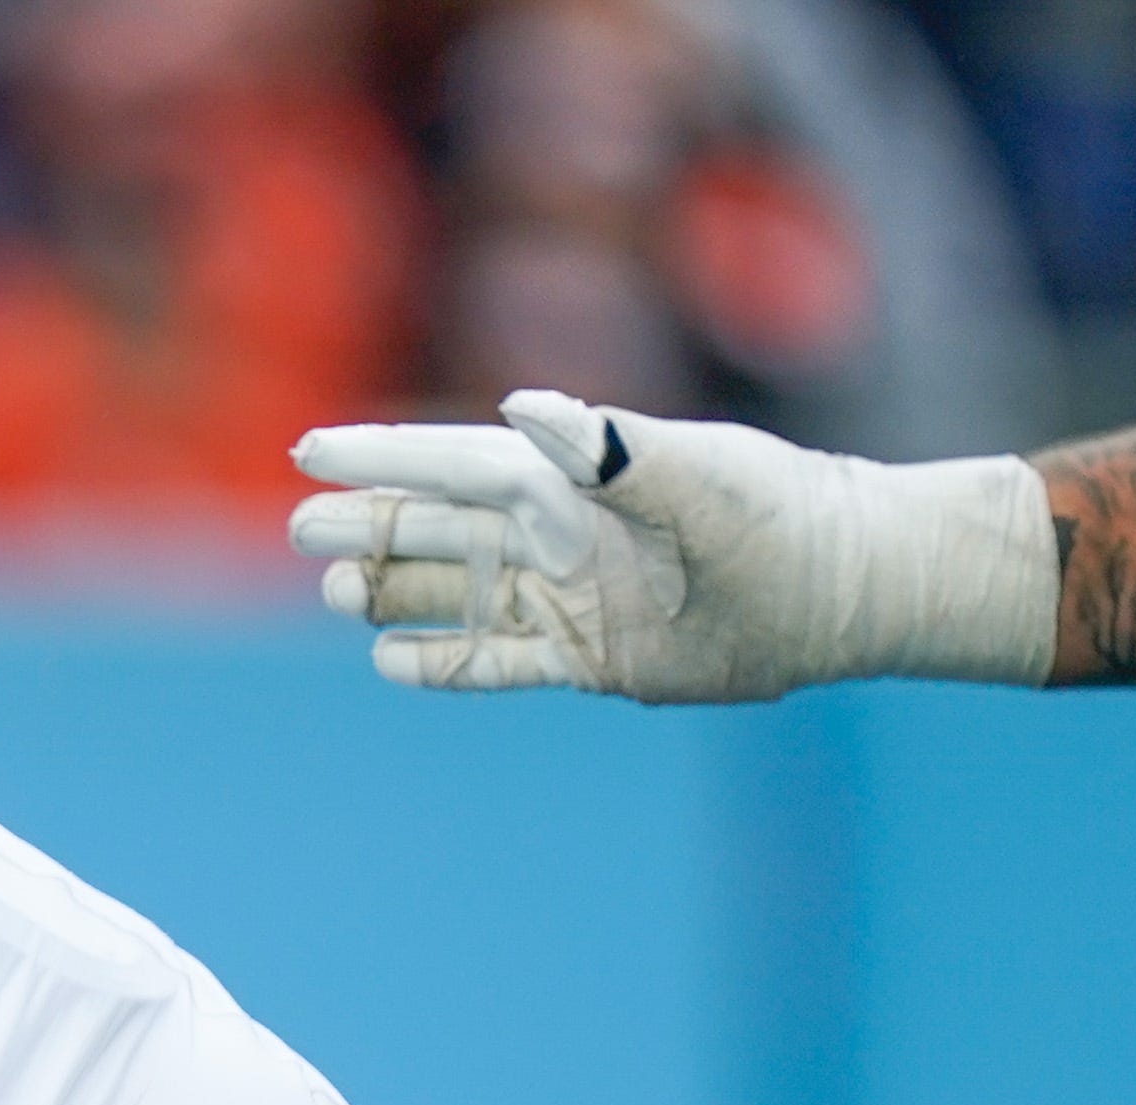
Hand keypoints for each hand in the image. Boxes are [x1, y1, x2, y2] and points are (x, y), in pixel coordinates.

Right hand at [286, 390, 1050, 704]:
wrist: (840, 590)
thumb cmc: (778, 513)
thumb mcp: (700, 472)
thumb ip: (612, 448)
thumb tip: (524, 411)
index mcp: (573, 481)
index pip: (456, 464)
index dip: (383, 457)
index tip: (308, 450)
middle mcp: (559, 534)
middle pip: (438, 527)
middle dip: (368, 523)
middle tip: (296, 526)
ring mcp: (567, 597)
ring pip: (454, 592)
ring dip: (392, 590)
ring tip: (335, 591)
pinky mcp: (586, 657)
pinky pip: (494, 662)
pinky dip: (443, 662)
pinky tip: (390, 660)